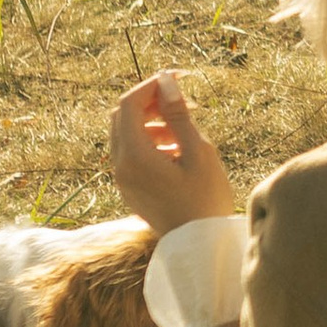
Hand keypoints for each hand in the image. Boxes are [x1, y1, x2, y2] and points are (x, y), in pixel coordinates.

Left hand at [109, 71, 237, 232]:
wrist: (198, 246)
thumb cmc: (205, 199)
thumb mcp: (198, 151)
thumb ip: (178, 114)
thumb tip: (166, 81)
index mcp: (134, 155)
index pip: (129, 103)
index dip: (151, 86)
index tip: (178, 81)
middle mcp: (120, 165)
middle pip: (121, 116)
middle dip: (149, 102)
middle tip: (181, 102)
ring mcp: (122, 179)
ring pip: (124, 134)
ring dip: (149, 121)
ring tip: (182, 129)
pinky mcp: (129, 188)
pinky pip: (129, 153)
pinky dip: (147, 141)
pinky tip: (176, 150)